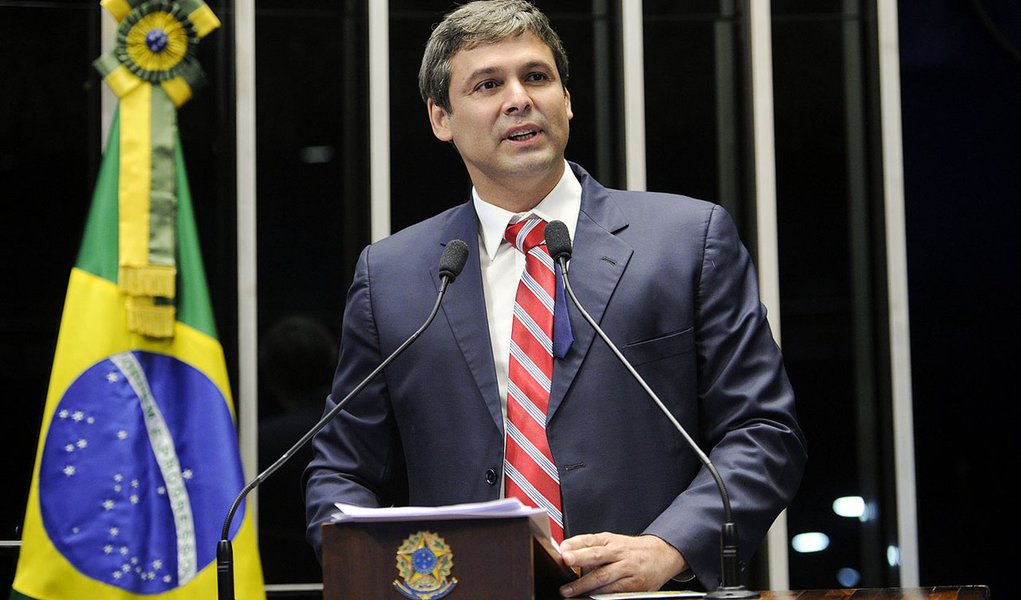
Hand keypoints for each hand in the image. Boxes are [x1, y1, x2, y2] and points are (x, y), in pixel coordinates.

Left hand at [557, 532, 685, 597]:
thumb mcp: (613, 541)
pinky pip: (615, 590)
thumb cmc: (632, 550)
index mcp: (611, 540)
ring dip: (585, 584)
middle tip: (565, 560)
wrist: (662, 554)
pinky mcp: (635, 585)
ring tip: (569, 590)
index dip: (576, 543)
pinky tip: (590, 596)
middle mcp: (619, 553)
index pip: (591, 540)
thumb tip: (568, 552)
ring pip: (604, 576)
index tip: (563, 548)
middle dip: (580, 558)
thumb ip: (592, 546)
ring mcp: (627, 569)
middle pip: (597, 555)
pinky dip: (601, 594)